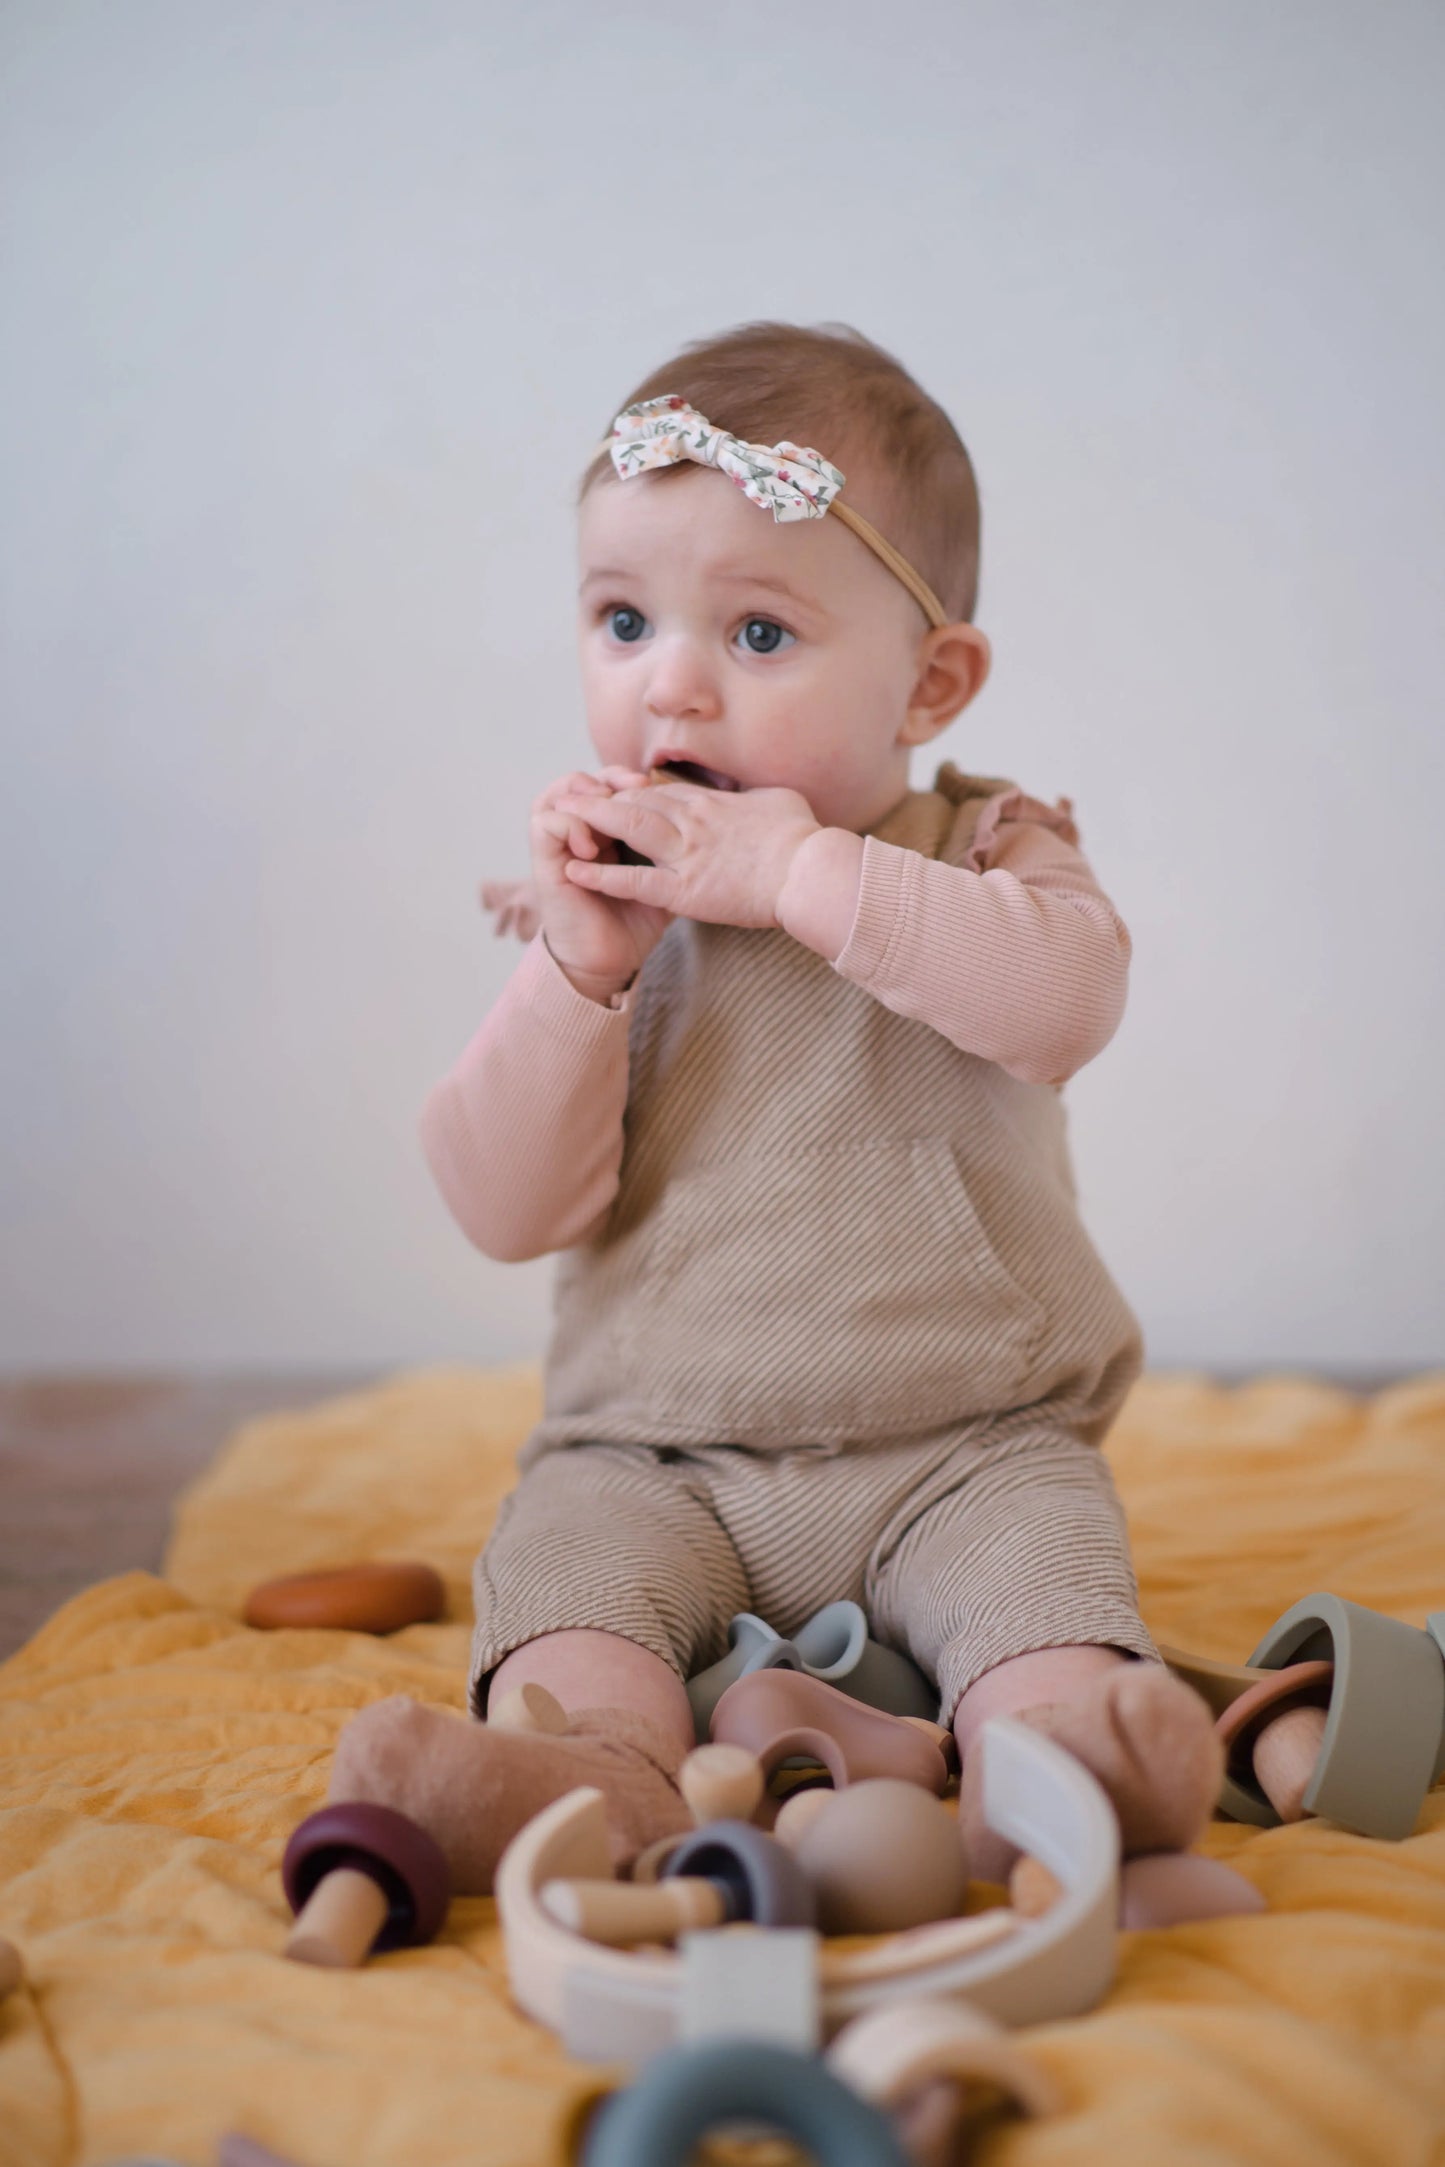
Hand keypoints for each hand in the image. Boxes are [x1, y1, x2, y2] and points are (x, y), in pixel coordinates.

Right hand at [529, 766, 675, 998]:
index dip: (625, 777)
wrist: (607, 961)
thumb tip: (714, 829)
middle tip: (633, 782)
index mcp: (603, 835)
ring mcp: (559, 848)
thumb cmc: (634, 924)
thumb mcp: (663, 882)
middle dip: (609, 777)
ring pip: (558, 794)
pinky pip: (546, 824)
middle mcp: (577, 836)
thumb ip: (675, 854)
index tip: (649, 778)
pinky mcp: (546, 864)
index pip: (606, 787)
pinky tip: (591, 843)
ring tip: (609, 802)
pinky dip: (569, 824)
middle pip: (582, 783)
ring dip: (584, 792)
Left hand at [553, 778, 821, 929]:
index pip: (664, 793)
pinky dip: (602, 876)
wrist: (810, 872)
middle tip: (574, 795)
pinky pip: (634, 881)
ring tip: (562, 817)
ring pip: (628, 829)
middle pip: (637, 802)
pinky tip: (575, 872)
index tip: (614, 791)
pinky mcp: (685, 889)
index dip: (634, 791)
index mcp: (714, 804)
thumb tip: (762, 798)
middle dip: (602, 797)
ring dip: (592, 821)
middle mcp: (693, 822)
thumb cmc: (805, 840)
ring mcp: (686, 854)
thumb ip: (760, 799)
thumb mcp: (781, 802)